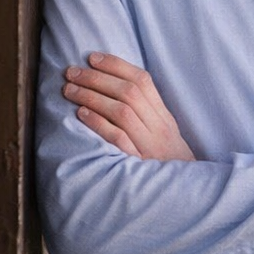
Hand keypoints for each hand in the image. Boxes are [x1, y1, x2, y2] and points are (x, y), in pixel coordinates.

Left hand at [62, 53, 194, 160]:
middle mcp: (159, 128)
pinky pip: (118, 139)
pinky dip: (99, 123)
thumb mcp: (162, 135)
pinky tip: (81, 114)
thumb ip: (145, 113)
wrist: (184, 196)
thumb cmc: (165, 164)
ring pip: (122, 112)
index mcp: (164, 117)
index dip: (116, 65)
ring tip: (69, 90)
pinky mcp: (138, 164)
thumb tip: (113, 88)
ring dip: (92, 96)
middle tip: (72, 71)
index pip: (143, 81)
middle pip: (129, 92)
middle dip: (97, 78)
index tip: (92, 57)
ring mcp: (150, 146)